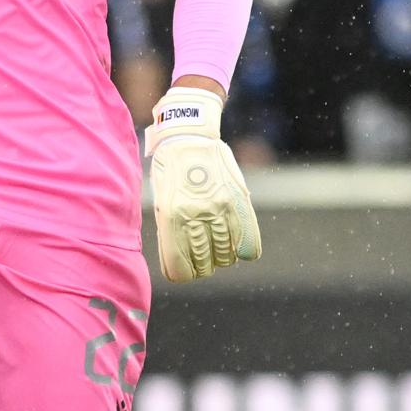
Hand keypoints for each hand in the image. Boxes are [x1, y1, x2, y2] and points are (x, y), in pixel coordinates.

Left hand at [143, 87, 261, 282]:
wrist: (189, 137)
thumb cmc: (169, 171)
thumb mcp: (161, 201)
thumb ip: (170, 232)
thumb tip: (180, 261)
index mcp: (171, 217)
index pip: (180, 267)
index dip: (180, 274)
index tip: (182, 271)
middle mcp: (197, 215)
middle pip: (204, 265)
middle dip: (201, 267)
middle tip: (199, 260)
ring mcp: (221, 209)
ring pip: (226, 257)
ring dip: (221, 258)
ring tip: (216, 249)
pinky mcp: (238, 201)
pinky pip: (249, 242)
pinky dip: (244, 251)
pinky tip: (237, 250)